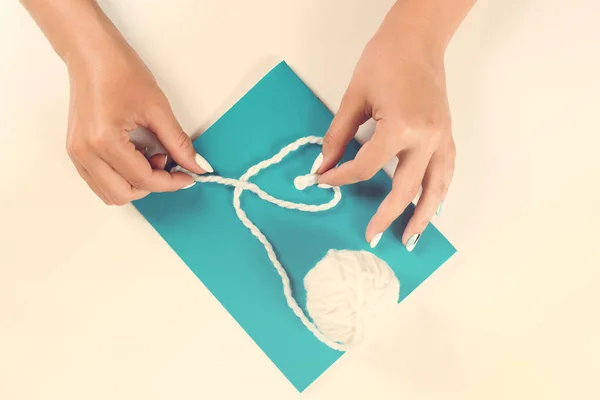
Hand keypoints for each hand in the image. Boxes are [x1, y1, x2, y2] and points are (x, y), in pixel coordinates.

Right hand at [64, 29, 209, 204]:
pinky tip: (136, 156)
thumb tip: (196, 165)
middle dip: (152, 185)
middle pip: (124, 194)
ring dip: (135, 184)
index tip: (188, 176)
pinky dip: (122, 177)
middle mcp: (85, 152)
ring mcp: (76, 153)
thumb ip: (178, 142)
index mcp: (103, 141)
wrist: (90, 52)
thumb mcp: (157, 108)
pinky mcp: (76, 150)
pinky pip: (100, 180)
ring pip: (110, 192)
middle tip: (168, 163)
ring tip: (151, 156)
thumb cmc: (119, 70)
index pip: (143, 180)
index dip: (171, 182)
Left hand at [316, 7, 456, 250]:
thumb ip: (338, 136)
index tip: (324, 181)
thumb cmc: (385, 60)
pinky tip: (432, 206)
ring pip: (435, 187)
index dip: (341, 177)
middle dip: (387, 215)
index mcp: (401, 128)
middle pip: (405, 188)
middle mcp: (427, 138)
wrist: (417, 39)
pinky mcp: (447, 134)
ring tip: (410, 239)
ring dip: (423, 216)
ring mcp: (442, 137)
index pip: (366, 166)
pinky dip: (439, 191)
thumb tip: (323, 165)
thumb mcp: (354, 98)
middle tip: (372, 237)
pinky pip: (446, 171)